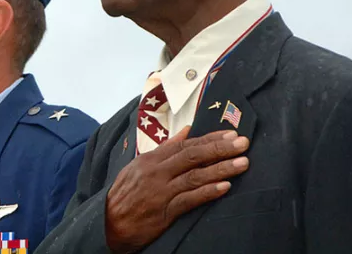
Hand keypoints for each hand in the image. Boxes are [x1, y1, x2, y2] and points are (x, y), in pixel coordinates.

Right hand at [105, 126, 249, 252]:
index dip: (210, 139)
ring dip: (221, 169)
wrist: (108, 222)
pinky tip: (225, 187)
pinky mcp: (164, 211)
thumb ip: (165, 148)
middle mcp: (157, 172)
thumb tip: (186, 131)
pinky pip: (189, 200)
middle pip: (193, 156)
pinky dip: (207, 192)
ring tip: (242, 164)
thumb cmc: (125, 193)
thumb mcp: (139, 165)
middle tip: (243, 144)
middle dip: (220, 149)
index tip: (231, 134)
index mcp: (152, 159)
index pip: (186, 144)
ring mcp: (161, 191)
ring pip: (195, 176)